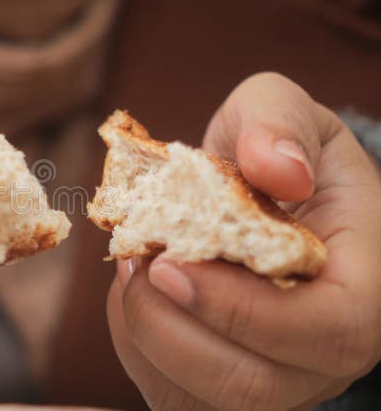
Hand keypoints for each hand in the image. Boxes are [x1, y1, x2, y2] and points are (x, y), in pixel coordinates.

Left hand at [107, 72, 380, 409]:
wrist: (259, 196)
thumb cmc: (274, 156)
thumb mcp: (280, 111)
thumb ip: (278, 123)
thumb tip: (279, 169)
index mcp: (364, 287)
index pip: (327, 329)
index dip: (241, 308)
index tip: (169, 262)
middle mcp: (326, 353)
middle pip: (252, 385)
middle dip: (172, 328)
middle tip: (137, 260)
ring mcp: (277, 380)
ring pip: (199, 398)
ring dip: (144, 333)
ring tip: (133, 263)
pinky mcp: (223, 389)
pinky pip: (168, 393)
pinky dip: (134, 345)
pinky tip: (137, 290)